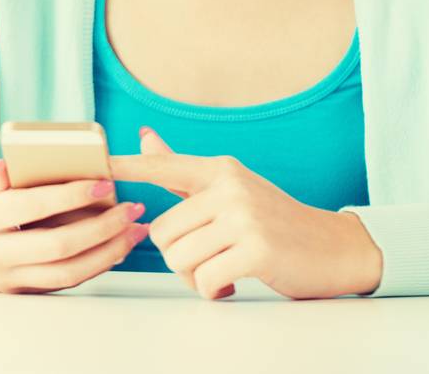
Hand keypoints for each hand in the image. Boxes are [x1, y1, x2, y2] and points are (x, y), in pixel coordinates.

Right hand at [0, 158, 147, 293]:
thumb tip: (8, 169)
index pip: (33, 207)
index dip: (70, 196)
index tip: (103, 183)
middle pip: (59, 246)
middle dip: (103, 228)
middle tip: (131, 209)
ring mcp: (5, 278)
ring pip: (65, 274)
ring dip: (107, 254)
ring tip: (134, 232)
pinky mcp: (13, 292)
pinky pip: (59, 284)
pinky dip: (90, 269)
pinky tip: (112, 250)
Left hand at [110, 128, 382, 299]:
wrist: (333, 248)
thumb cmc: (274, 221)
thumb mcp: (230, 188)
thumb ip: (181, 168)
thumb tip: (145, 136)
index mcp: (219, 169)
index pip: (163, 165)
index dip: (126, 168)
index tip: (94, 165)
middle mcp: (229, 186)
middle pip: (161, 232)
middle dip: (177, 257)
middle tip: (207, 260)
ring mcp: (244, 216)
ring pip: (179, 259)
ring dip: (195, 278)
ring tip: (221, 271)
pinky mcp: (257, 250)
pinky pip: (205, 281)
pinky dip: (213, 292)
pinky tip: (231, 285)